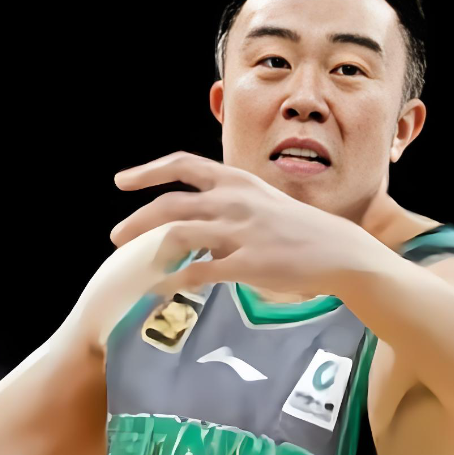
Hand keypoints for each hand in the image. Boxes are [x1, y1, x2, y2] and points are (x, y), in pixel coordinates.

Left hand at [109, 151, 373, 298]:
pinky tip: (162, 289)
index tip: (122, 181)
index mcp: (235, 180)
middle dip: (137, 221)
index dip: (147, 171)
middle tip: (116, 237)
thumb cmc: (296, 228)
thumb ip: (224, 206)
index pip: (182, 165)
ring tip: (135, 267)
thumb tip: (192, 222)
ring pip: (178, 235)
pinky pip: (199, 272)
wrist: (337, 251)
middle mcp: (234, 200)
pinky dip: (175, 280)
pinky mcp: (247, 263)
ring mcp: (240, 231)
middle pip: (170, 205)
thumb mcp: (259, 201)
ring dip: (150, 252)